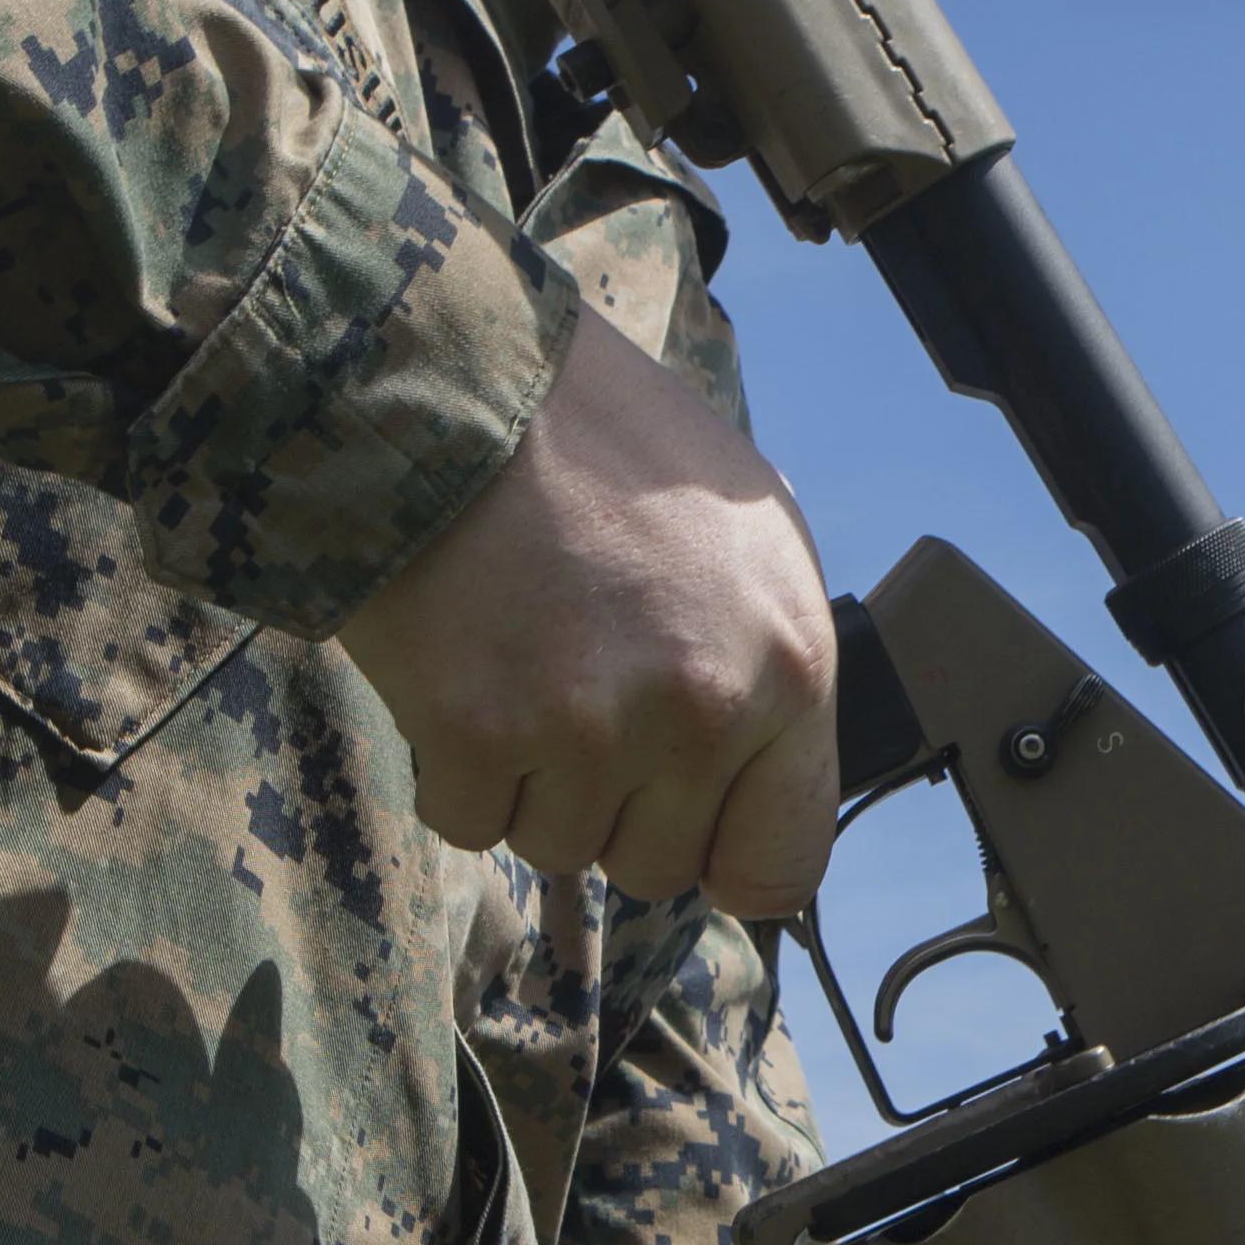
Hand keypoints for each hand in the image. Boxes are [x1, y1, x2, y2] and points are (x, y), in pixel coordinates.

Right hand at [332, 313, 836, 914]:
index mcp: (791, 664)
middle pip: (656, 866)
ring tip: (522, 662)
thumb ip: (767, 668)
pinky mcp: (478, 734)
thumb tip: (761, 779)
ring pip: (559, 848)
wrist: (453, 377)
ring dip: (532, 784)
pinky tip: (463, 671)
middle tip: (580, 699)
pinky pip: (469, 823)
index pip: (784, 864)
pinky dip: (455, 769)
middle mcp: (703, 711)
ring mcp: (588, 730)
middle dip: (616, 807)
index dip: (727, 856)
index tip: (692, 828)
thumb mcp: (746, 535)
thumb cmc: (602, 443)